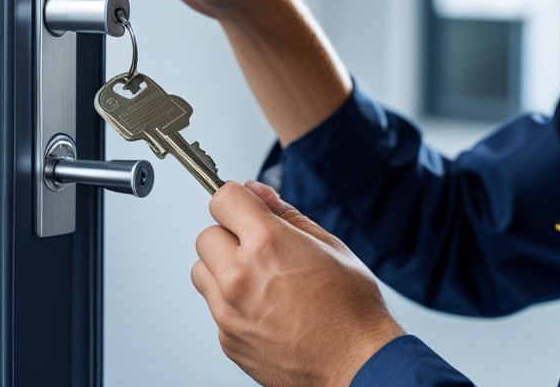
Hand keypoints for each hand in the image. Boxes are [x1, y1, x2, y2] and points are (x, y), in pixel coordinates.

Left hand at [193, 181, 404, 385]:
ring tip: (262, 281)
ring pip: (203, 271)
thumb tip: (259, 194)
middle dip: (230, 236)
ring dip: (223, 269)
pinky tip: (266, 309)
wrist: (356, 365)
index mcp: (266, 244)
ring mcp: (228, 311)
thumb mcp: (330, 246)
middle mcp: (239, 276)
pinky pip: (215, 307)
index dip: (238, 200)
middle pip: (207, 235)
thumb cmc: (351, 310)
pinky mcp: (226, 339)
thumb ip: (287, 215)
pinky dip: (232, 303)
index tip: (246, 207)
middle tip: (261, 250)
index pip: (223, 199)